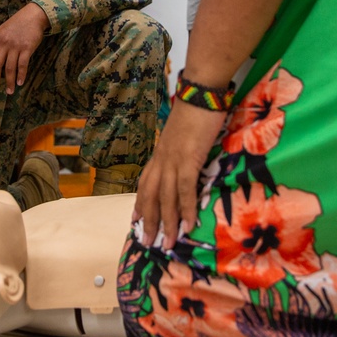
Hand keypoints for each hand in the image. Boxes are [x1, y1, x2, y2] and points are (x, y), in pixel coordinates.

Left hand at [0, 2, 47, 93]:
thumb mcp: (3, 30)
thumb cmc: (18, 23)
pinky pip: (22, 65)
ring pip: (10, 67)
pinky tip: (20, 82)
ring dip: (9, 81)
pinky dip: (21, 75)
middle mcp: (4, 43)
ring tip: (9, 91)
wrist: (34, 15)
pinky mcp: (27, 48)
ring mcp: (15, 45)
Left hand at [133, 100, 227, 249]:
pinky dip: (186, 209)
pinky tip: (188, 225)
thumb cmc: (196, 109)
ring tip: (168, 243)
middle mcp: (162, 159)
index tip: (135, 220)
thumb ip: (181, 147)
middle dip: (149, 221)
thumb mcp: (183, 133)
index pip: (145, 182)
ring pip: (165, 198)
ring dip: (167, 223)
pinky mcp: (188, 159)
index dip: (140, 203)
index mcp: (160, 153)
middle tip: (148, 242)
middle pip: (150, 195)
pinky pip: (185, 189)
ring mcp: (173, 159)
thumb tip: (188, 157)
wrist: (200, 93)